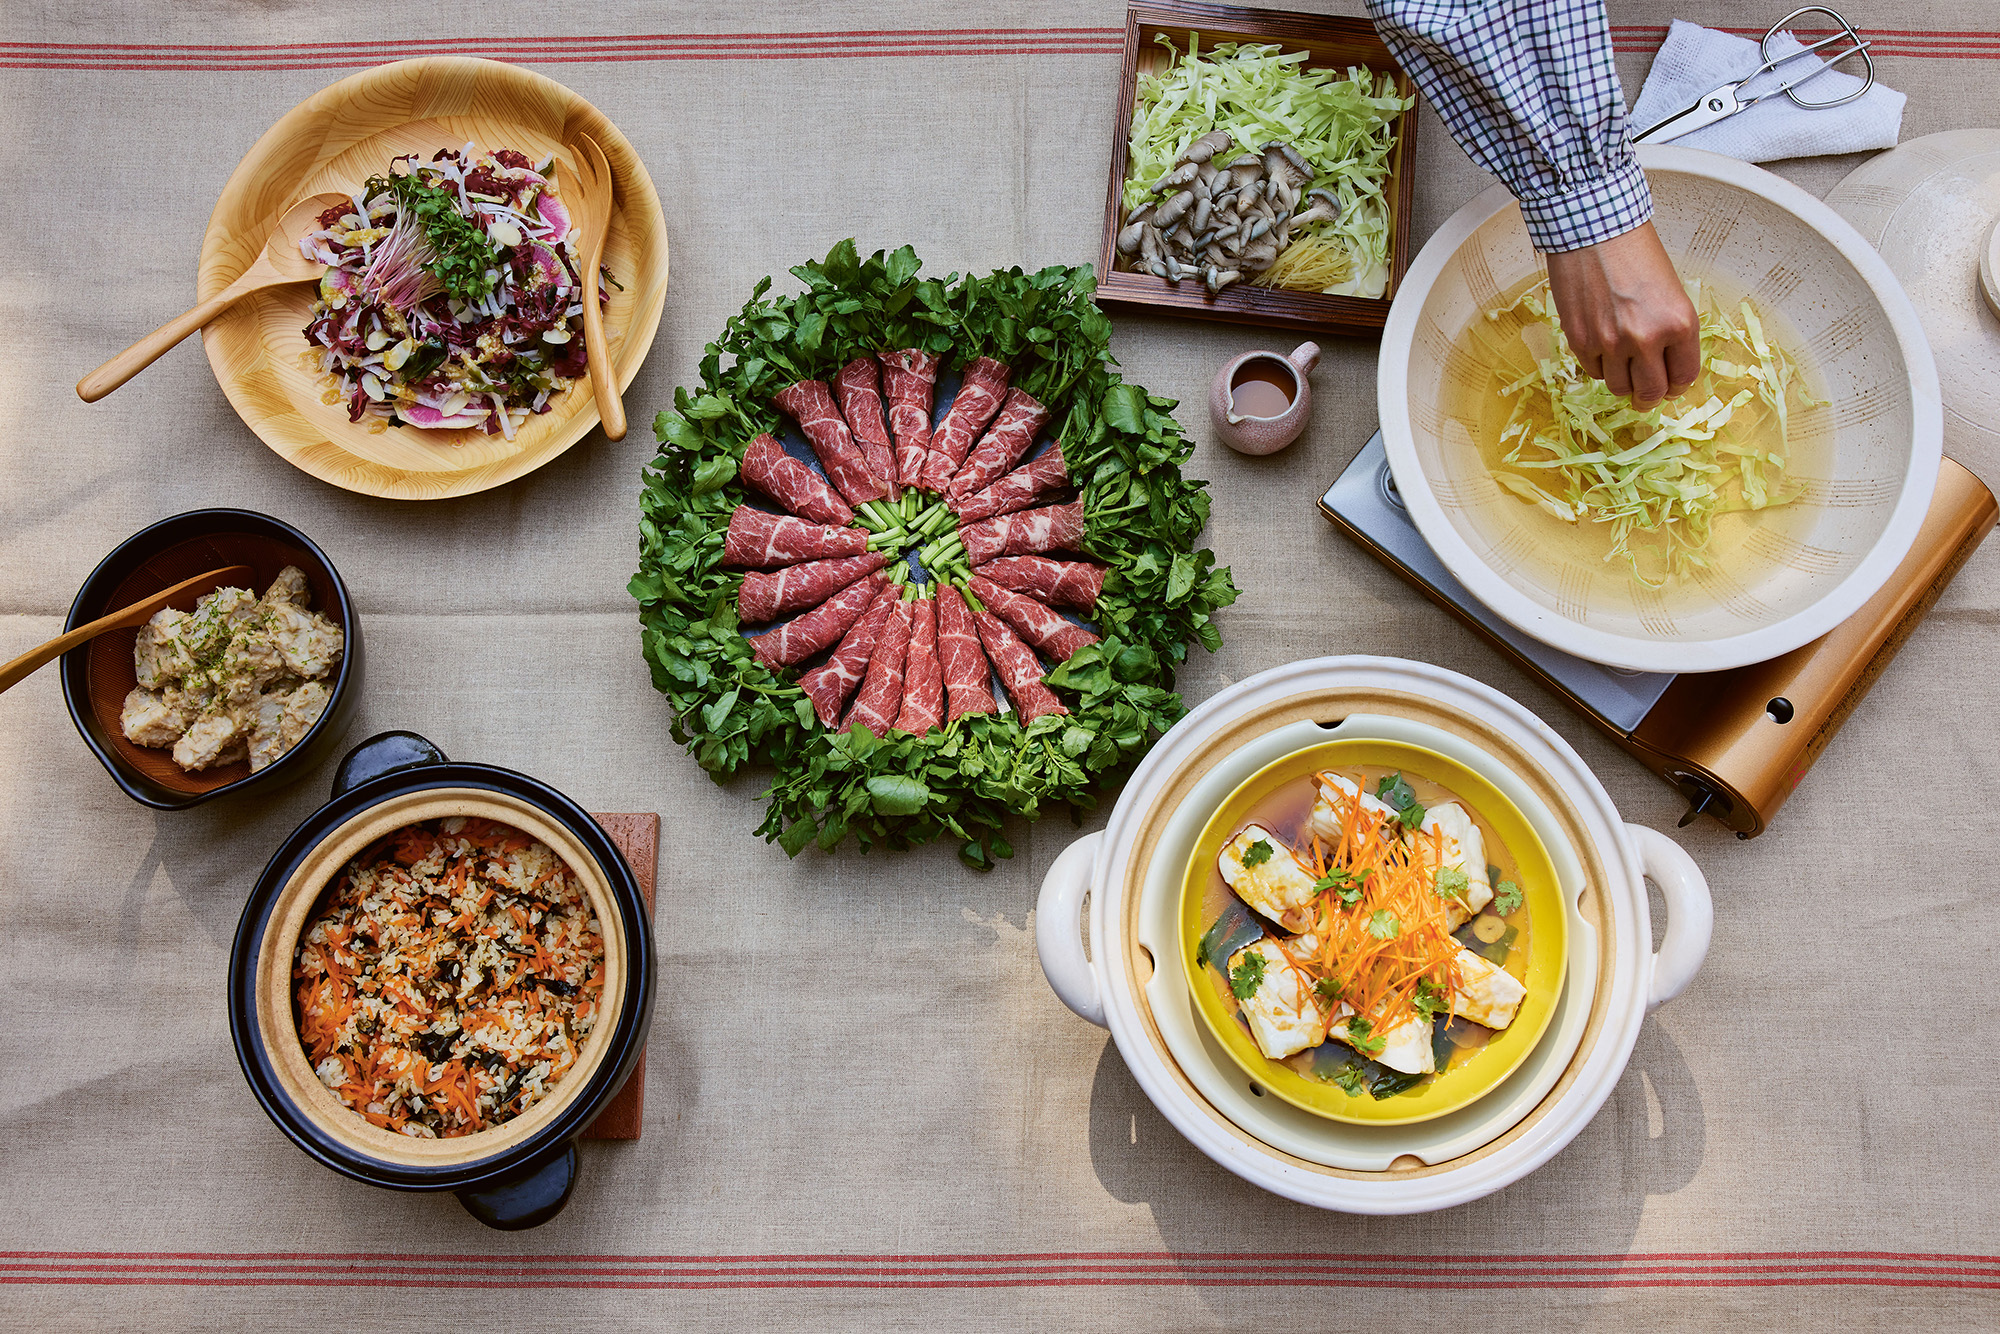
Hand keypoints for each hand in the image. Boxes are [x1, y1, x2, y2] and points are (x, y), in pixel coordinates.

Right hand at [1543, 222, 1700, 407]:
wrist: (1595, 232)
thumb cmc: (1635, 253)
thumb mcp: (1671, 292)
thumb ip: (1670, 332)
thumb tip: (1662, 368)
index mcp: (1679, 324)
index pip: (1683, 377)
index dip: (1677, 387)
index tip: (1670, 387)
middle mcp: (1647, 339)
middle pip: (1651, 392)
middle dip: (1649, 397)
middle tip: (1645, 394)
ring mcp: (1611, 343)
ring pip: (1619, 387)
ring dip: (1623, 381)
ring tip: (1621, 364)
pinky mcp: (1581, 341)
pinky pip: (1594, 371)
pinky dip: (1600, 366)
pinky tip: (1602, 345)